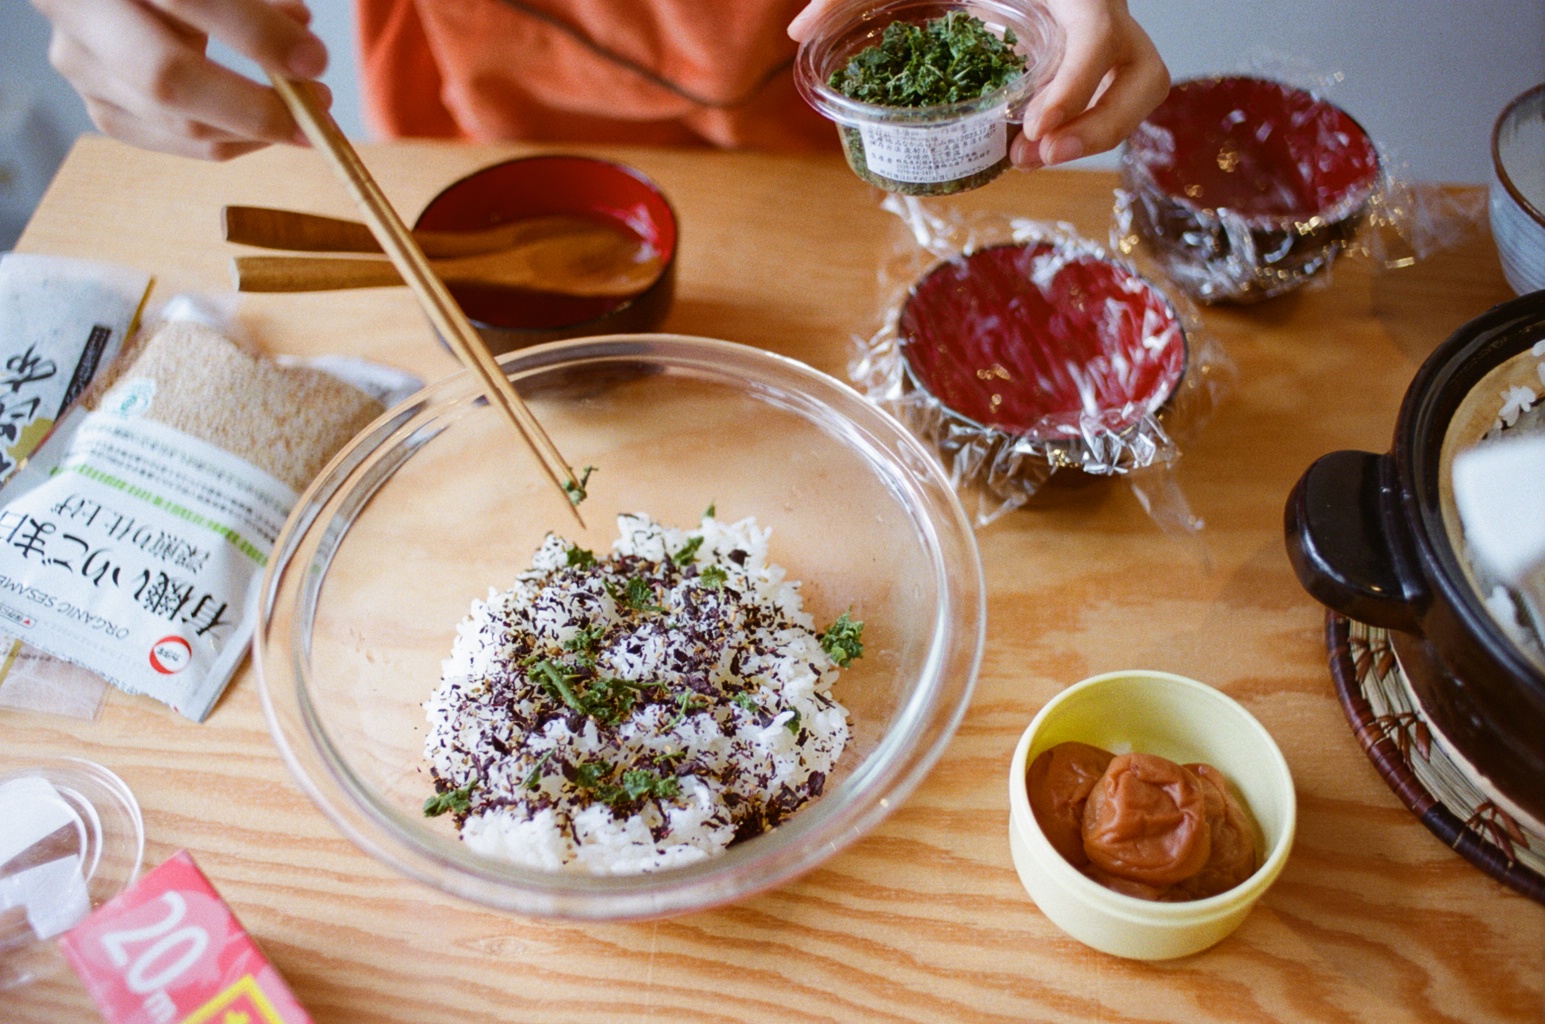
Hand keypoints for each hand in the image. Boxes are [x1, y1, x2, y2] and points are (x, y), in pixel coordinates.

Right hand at [29, 0, 330, 160]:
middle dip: (253, 105)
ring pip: (177, 121)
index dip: (255, 34)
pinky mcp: (103, 110)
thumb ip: (256, 0)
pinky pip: (178, 142)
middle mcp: (81, 16)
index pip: (185, 0)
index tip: (315, 60)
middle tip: (318, 109)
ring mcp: (84, 69)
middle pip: (168, 77)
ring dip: (255, 129)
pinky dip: (235, 141)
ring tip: (308, 115)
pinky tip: (269, 129)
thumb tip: (304, 45)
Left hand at [789, 0, 1168, 168]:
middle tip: (1034, 152)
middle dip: (1100, 126)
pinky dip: (1070, 133)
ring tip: (1023, 159)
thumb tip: (799, 29)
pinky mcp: (1081, 65)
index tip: (1032, 125)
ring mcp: (1095, 42)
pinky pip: (1099, 105)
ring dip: (1091, 140)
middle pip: (1145, 76)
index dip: (1079, 84)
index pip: (1101, 31)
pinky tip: (1017, 148)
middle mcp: (1093, 12)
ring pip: (1136, 97)